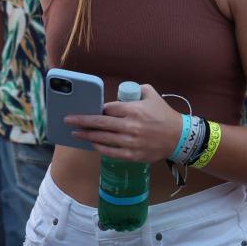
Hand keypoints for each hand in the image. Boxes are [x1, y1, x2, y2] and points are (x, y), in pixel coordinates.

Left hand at [64, 84, 181, 162]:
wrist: (178, 137)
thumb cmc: (163, 114)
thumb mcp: (151, 94)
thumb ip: (135, 89)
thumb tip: (121, 91)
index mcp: (134, 110)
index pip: (108, 108)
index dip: (97, 109)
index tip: (88, 109)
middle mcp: (130, 126)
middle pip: (100, 123)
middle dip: (82, 121)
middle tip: (68, 120)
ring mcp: (130, 142)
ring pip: (103, 139)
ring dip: (87, 136)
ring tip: (75, 134)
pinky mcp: (132, 155)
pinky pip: (111, 152)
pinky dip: (100, 148)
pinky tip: (92, 144)